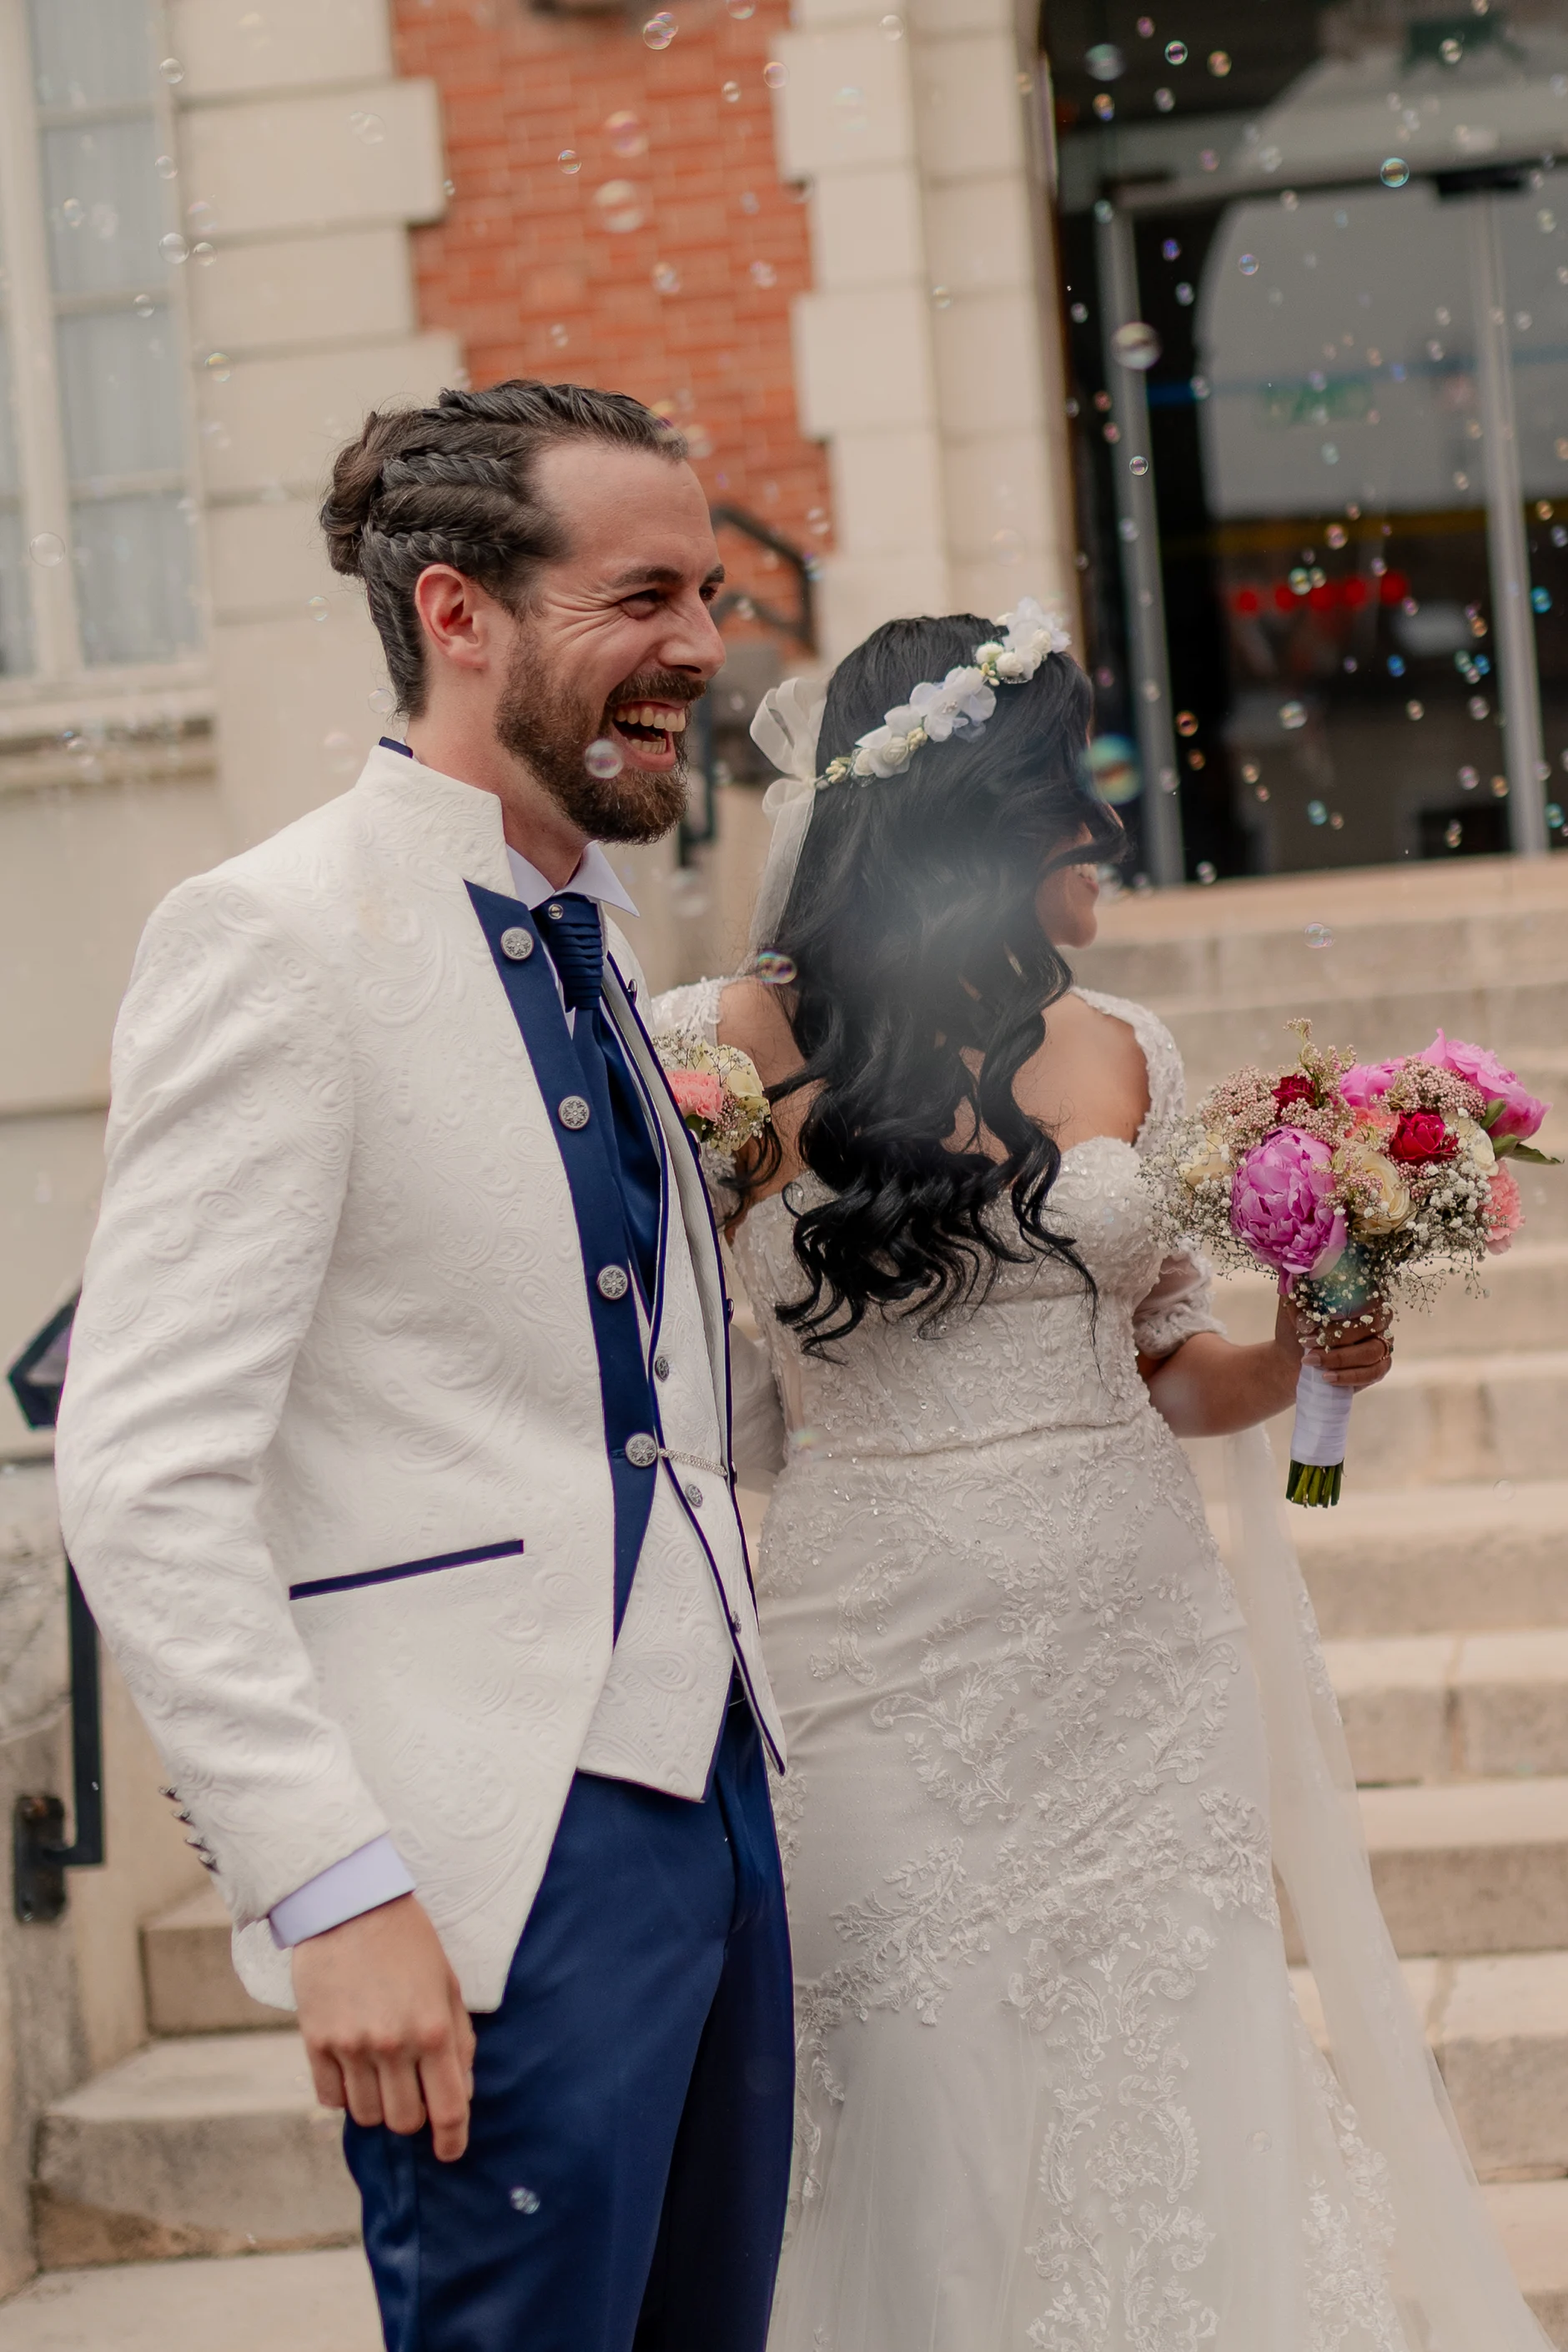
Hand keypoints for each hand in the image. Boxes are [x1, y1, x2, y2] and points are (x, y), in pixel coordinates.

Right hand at [292, 1894, 475, 2161]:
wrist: (348, 1904)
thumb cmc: (407, 1941)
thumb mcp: (447, 1982)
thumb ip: (459, 2039)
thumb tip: (461, 2090)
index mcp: (434, 2030)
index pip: (449, 2109)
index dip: (453, 2141)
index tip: (450, 2151)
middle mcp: (393, 2044)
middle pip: (404, 2122)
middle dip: (414, 2118)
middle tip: (413, 2095)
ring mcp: (351, 2046)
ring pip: (367, 2115)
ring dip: (378, 2105)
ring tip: (381, 2075)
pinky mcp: (316, 2041)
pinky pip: (330, 2098)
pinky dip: (344, 2094)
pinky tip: (352, 2068)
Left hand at [1276, 1292, 1393, 1392]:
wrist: (1292, 1357)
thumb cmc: (1298, 1326)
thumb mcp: (1292, 1304)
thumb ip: (1298, 1288)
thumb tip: (1299, 1276)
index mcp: (1362, 1293)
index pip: (1365, 1294)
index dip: (1342, 1307)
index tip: (1315, 1318)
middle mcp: (1378, 1315)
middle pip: (1369, 1324)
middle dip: (1335, 1336)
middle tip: (1306, 1342)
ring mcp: (1383, 1340)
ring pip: (1371, 1350)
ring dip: (1339, 1357)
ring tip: (1310, 1360)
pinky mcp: (1381, 1365)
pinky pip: (1373, 1372)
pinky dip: (1348, 1376)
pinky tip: (1326, 1377)